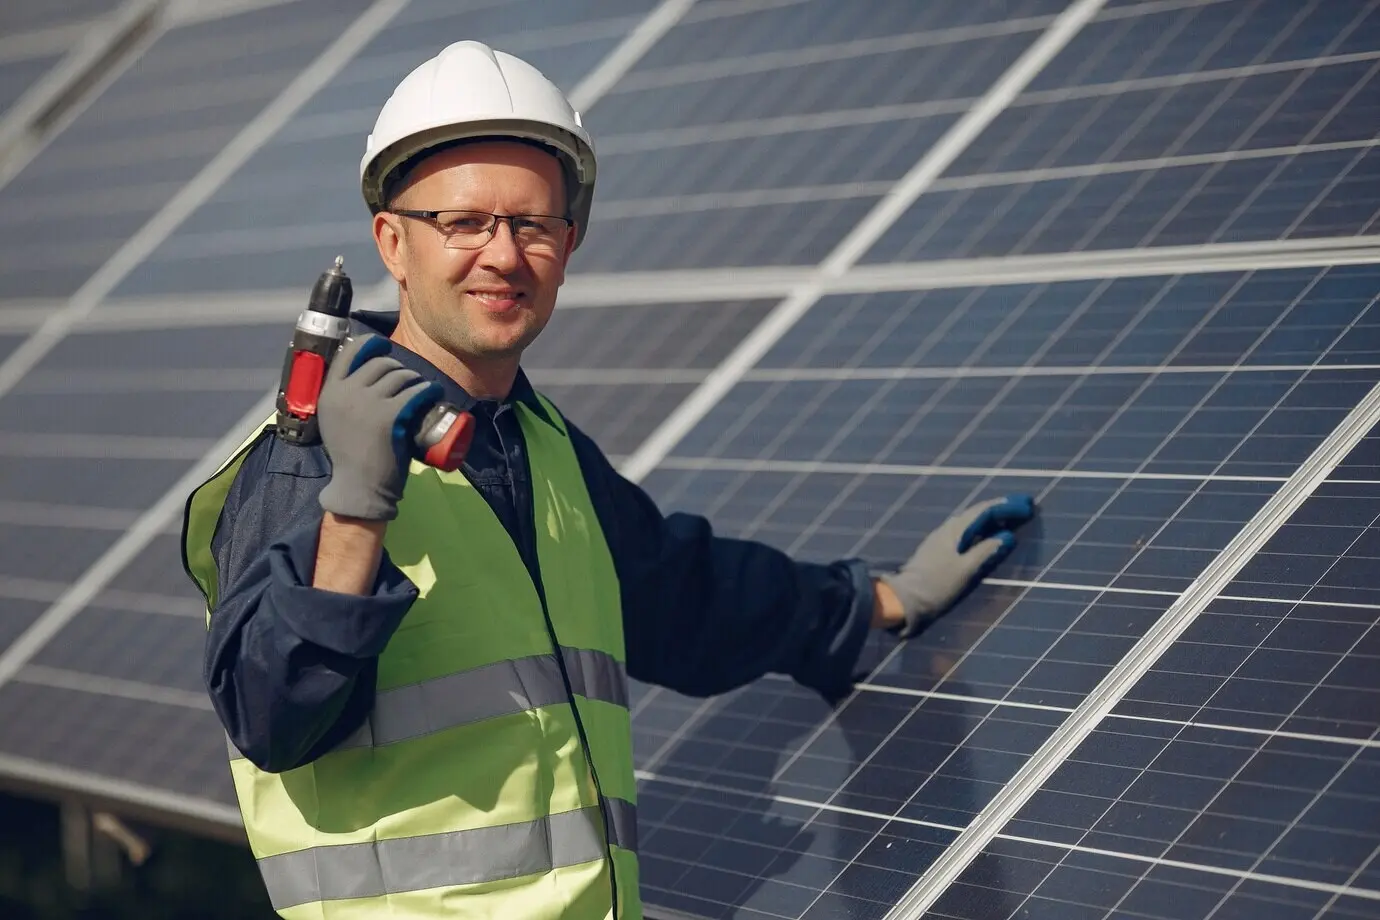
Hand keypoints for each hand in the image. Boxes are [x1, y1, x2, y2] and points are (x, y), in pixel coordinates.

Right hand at [316, 334, 442, 520]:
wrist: (358, 486)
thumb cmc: (350, 456)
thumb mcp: (334, 420)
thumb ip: (342, 398)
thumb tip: (362, 375)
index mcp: (330, 392)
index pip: (349, 352)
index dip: (370, 343)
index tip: (384, 345)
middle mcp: (347, 392)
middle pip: (380, 363)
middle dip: (397, 366)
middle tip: (407, 378)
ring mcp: (369, 402)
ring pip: (400, 375)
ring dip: (414, 378)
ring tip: (420, 386)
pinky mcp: (391, 414)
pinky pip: (415, 391)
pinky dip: (428, 389)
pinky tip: (433, 390)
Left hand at [878, 495, 1036, 637]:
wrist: (905, 598)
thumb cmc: (937, 585)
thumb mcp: (965, 570)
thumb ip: (986, 552)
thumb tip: (1007, 536)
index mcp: (955, 530)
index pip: (984, 511)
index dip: (1007, 507)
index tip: (1027, 505)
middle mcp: (948, 528)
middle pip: (978, 512)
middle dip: (1001, 508)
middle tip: (1023, 506)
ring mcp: (942, 538)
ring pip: (971, 521)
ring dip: (992, 517)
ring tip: (1011, 518)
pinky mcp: (939, 549)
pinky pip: (966, 531)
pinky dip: (982, 528)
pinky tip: (987, 533)